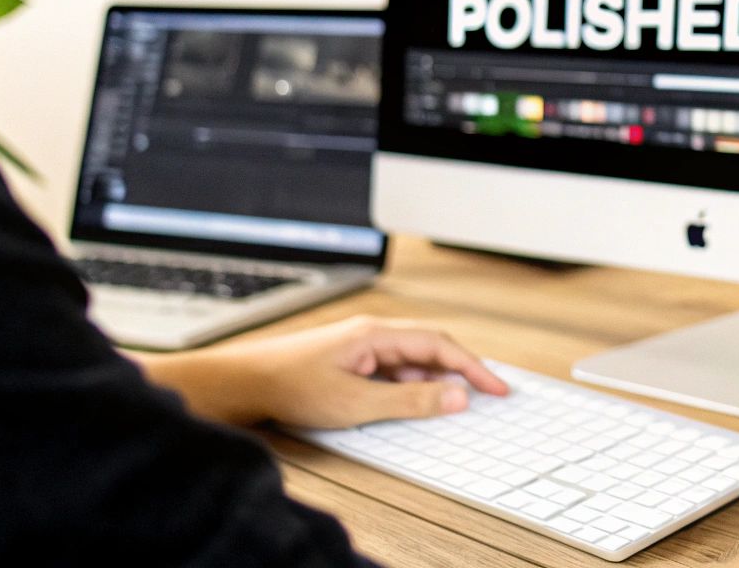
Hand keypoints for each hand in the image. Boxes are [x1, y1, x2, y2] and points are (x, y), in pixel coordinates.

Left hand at [133, 315, 509, 428]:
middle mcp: (371, 333)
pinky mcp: (347, 359)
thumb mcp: (358, 403)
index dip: (474, 367)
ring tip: (450, 405)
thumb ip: (410, 401)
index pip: (440, 345)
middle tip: (487, 393)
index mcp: (377, 333)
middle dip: (460, 371)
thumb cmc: (290, 386)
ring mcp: (358, 345)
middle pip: (429, 348)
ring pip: (409, 360)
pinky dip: (408, 386)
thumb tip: (456, 397)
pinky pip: (390, 369)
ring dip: (432, 381)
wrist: (241, 384)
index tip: (497, 387)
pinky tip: (408, 404)